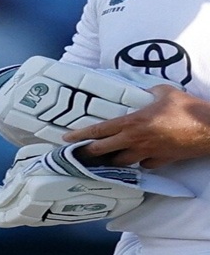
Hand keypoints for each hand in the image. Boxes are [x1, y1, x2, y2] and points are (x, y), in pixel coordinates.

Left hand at [63, 84, 209, 167]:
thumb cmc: (187, 109)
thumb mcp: (164, 92)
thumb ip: (149, 91)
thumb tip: (145, 90)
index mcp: (132, 123)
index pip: (99, 130)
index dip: (80, 136)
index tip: (66, 139)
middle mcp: (136, 140)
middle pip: (103, 150)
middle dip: (88, 153)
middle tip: (77, 154)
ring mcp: (148, 153)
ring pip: (121, 162)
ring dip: (111, 160)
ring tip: (102, 158)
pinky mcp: (162, 161)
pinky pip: (143, 165)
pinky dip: (137, 162)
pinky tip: (136, 159)